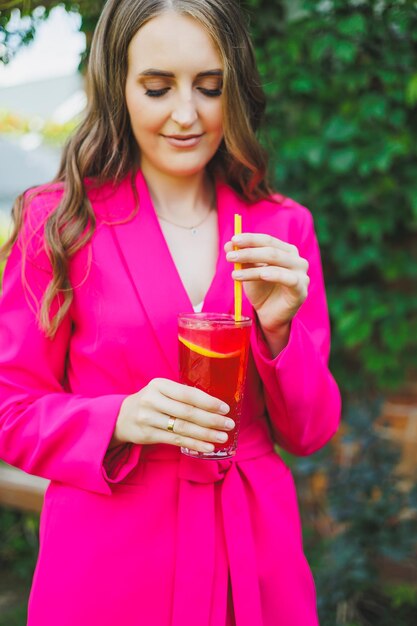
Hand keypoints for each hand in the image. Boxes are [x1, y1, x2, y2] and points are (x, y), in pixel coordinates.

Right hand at [110, 378, 233, 452]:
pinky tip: (207, 447)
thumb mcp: (162, 391)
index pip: (188, 394)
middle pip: (187, 412)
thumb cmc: (151, 402)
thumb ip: (183, 395)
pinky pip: (175, 441)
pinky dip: (193, 444)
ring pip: (182, 428)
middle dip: (211, 420)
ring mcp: (148, 418)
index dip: (208, 402)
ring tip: (222, 438)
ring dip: (205, 434)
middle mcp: (152, 399)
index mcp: (159, 384)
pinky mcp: (147, 434)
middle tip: (228, 425)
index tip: (225, 408)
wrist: (121, 417)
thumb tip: (214, 406)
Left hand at [225, 233, 309, 335]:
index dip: (250, 239)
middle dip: (248, 252)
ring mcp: (301, 274)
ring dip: (253, 266)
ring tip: (234, 273)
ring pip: (276, 262)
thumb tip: (229, 244)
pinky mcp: (301, 290)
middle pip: (271, 250)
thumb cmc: (262, 291)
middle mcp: (297, 259)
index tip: (233, 240)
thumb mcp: (249, 272)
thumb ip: (242, 258)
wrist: (269, 316)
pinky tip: (261, 275)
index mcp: (286, 251)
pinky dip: (273, 274)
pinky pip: (288, 278)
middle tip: (229, 256)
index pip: (267, 240)